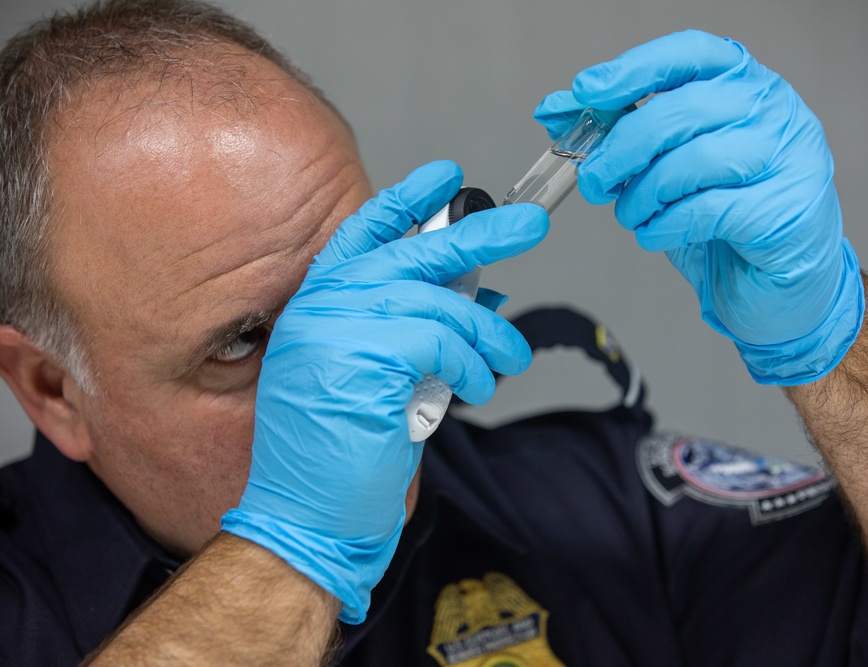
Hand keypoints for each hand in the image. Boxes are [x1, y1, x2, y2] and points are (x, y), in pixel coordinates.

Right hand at [221, 161, 548, 622]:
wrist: (305, 519)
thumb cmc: (341, 456)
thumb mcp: (378, 378)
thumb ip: (415, 332)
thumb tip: (479, 298)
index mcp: (317, 309)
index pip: (361, 236)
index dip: (406, 202)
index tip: (446, 177)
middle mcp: (321, 309)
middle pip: (412, 254)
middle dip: (480, 234)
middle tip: (530, 223)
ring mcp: (336, 329)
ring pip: (439, 303)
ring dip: (488, 333)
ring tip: (508, 358)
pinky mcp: (363, 356)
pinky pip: (442, 341)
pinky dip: (473, 363)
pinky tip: (477, 385)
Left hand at [535, 30, 863, 383]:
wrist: (778, 287)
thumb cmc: (726, 218)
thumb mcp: (666, 166)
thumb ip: (621, 132)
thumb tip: (558, 110)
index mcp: (745, 86)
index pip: (690, 53)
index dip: (634, 68)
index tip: (587, 91)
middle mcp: (774, 113)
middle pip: (681, 110)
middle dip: (621, 148)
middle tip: (594, 180)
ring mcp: (788, 160)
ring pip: (693, 160)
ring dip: (643, 193)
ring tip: (632, 215)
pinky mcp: (784, 211)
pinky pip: (706, 209)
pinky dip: (665, 225)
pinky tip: (656, 233)